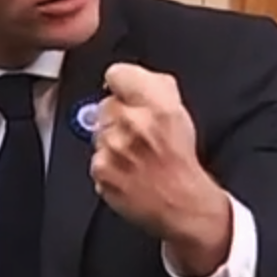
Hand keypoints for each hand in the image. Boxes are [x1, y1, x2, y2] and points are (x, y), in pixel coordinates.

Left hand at [92, 63, 225, 244]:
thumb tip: (133, 79)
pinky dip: (107, 162)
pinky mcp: (100, 169)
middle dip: (118, 114)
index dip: (122, 83)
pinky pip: (95, 156)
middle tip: (136, 131)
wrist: (181, 202)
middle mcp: (133, 123)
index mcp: (157, 105)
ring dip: (111, 139)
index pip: (117, 73)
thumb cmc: (181, 161)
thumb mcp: (179, 112)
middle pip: (105, 103)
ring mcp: (113, 148)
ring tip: (134, 153)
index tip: (126, 92)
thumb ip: (155, 86)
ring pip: (98, 130)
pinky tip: (126, 168)